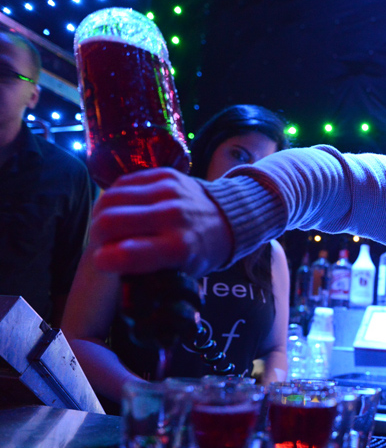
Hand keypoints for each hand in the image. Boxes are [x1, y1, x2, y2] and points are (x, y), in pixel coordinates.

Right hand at [90, 168, 232, 275]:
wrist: (226, 217)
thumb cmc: (200, 250)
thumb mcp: (182, 272)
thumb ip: (150, 273)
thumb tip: (114, 271)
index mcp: (179, 247)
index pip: (128, 253)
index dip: (104, 260)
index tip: (102, 262)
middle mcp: (173, 216)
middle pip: (110, 221)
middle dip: (96, 235)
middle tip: (100, 243)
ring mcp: (168, 191)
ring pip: (110, 198)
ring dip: (99, 215)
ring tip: (105, 226)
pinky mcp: (165, 174)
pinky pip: (122, 183)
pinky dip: (113, 198)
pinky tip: (117, 209)